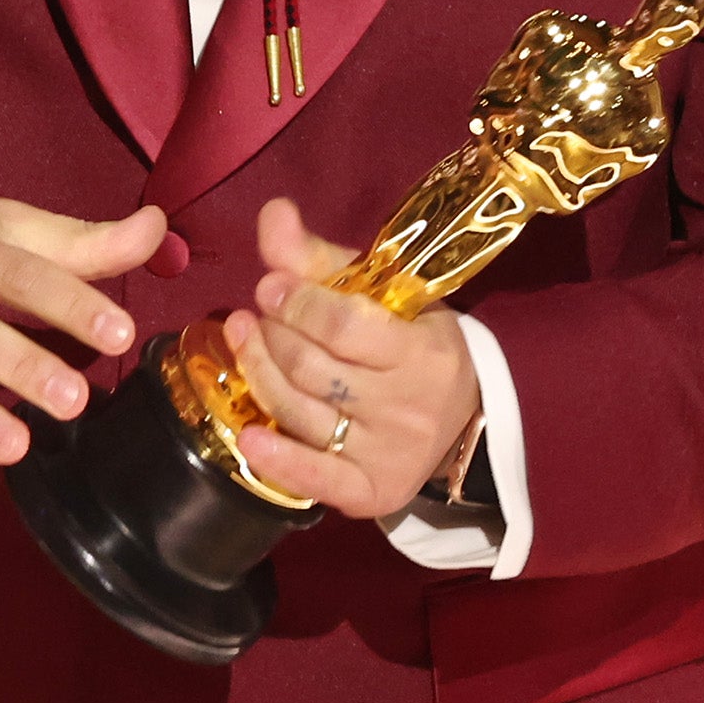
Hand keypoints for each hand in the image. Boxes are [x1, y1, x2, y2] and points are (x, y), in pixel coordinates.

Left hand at [221, 198, 480, 523]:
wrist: (460, 418)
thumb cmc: (408, 341)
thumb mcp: (379, 292)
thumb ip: (320, 257)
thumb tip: (272, 212)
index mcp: (422, 351)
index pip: (345, 326)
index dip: (298, 304)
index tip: (268, 285)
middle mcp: (409, 406)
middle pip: (312, 368)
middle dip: (272, 335)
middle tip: (256, 316)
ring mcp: (389, 452)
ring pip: (300, 411)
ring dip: (259, 372)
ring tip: (243, 340)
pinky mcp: (370, 490)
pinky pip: (318, 479)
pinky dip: (281, 460)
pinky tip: (249, 438)